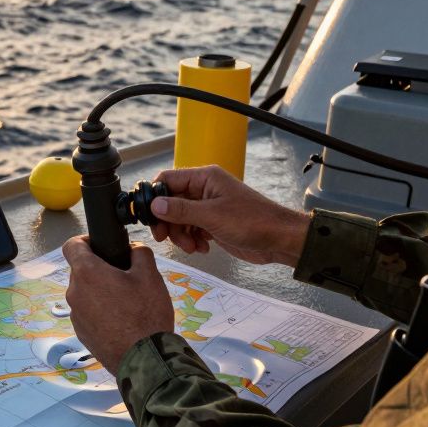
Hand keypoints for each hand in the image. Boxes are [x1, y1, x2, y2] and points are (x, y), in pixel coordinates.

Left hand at [62, 236, 173, 374]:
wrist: (143, 359)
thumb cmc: (146, 314)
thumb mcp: (150, 276)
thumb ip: (140, 253)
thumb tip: (134, 248)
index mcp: (87, 273)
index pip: (72, 245)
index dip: (85, 240)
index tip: (100, 246)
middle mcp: (74, 293)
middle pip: (80, 271)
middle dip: (99, 269)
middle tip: (124, 276)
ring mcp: (75, 315)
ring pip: (84, 293)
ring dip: (99, 291)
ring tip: (126, 301)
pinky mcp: (81, 333)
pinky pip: (87, 313)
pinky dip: (99, 311)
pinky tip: (121, 320)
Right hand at [150, 165, 309, 266]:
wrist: (278, 240)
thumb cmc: (253, 221)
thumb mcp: (212, 216)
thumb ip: (181, 210)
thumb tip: (155, 204)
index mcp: (204, 178)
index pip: (168, 179)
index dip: (155, 196)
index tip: (148, 216)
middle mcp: (204, 190)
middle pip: (171, 202)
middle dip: (167, 221)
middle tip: (164, 238)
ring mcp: (209, 207)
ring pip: (179, 218)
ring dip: (180, 235)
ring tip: (192, 246)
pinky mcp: (213, 223)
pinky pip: (191, 229)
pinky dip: (191, 240)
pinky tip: (202, 248)